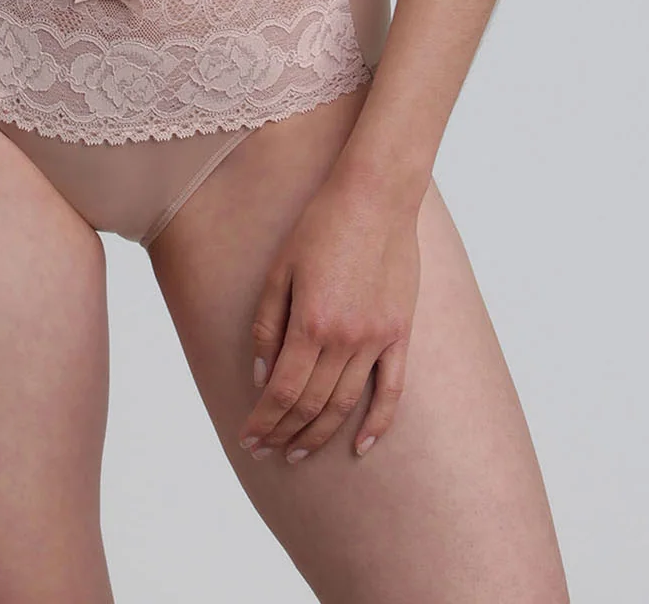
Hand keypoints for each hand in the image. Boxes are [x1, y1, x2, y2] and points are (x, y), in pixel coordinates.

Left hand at [237, 166, 420, 462]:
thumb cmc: (321, 224)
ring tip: (298, 452)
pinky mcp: (400, 333)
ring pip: (346, 405)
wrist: (377, 195)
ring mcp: (377, 339)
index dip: (263, 421)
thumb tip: (261, 375)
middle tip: (265, 452)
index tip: (249, 439)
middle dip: (284, 434)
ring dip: (320, 435)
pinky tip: (360, 447)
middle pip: (311, 405)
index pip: (282, 392)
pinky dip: (378, 423)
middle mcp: (345, 339)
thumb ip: (268, 324)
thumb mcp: (280, 268)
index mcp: (311, 322)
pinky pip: (393, 390)